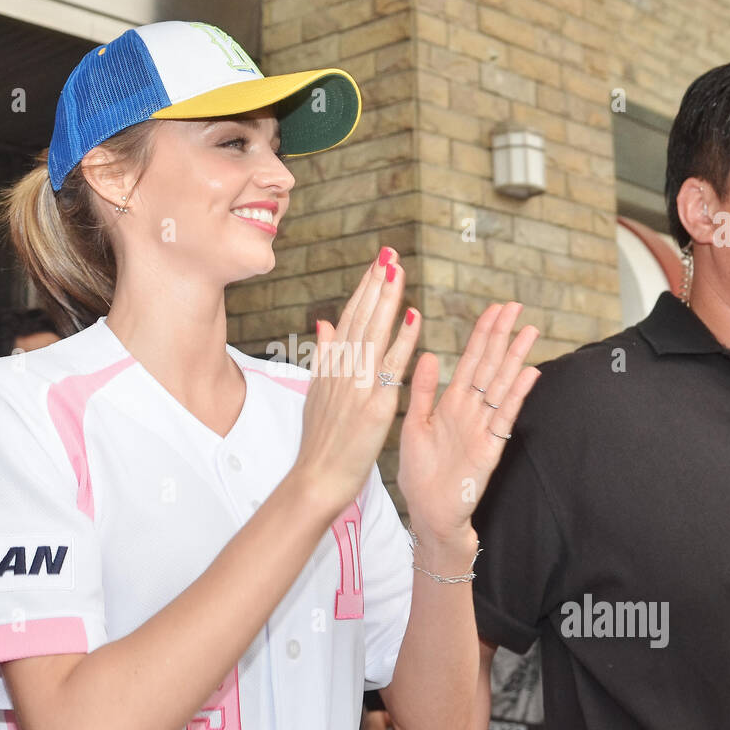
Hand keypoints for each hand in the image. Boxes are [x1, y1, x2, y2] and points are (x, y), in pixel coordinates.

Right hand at [292, 247, 419, 513]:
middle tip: (390, 252)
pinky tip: (413, 316)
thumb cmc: (320, 441)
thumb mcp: (315, 393)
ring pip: (374, 334)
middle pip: (361, 318)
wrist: (317, 478)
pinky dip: (402, 339)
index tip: (377, 263)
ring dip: (387, 299)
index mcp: (331, 366)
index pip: (350, 318)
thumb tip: (324, 322)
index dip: (364, 288)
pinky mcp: (374, 405)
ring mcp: (357, 386)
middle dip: (376, 283)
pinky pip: (392, 367)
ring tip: (398, 270)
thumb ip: (323, 355)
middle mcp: (342, 370)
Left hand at [397, 302, 539, 544]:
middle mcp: (471, 410)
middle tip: (517, 306)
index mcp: (450, 402)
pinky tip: (529, 372)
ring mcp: (483, 427)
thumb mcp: (413, 425)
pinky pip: (504, 416)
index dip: (482, 335)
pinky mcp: (490, 447)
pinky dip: (517, 394)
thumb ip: (422, 391)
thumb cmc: (419, 472)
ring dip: (516, 358)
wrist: (428, 511)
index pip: (470, 361)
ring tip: (530, 330)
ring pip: (502, 385)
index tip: (494, 309)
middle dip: (502, 336)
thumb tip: (426, 354)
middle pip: (490, 366)